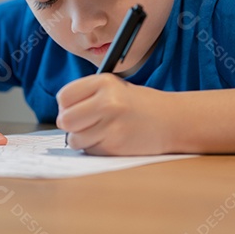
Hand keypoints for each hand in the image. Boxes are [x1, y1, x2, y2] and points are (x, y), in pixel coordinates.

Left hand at [56, 75, 170, 154]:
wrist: (173, 120)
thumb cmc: (141, 106)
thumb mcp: (114, 89)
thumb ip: (88, 97)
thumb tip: (62, 115)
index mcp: (104, 82)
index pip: (64, 96)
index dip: (66, 107)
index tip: (76, 110)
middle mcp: (107, 101)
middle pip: (65, 120)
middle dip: (71, 126)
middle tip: (85, 125)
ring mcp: (112, 124)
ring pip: (75, 139)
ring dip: (84, 140)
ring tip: (102, 133)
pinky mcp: (116, 145)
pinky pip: (91, 151)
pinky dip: (97, 149)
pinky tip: (113, 141)